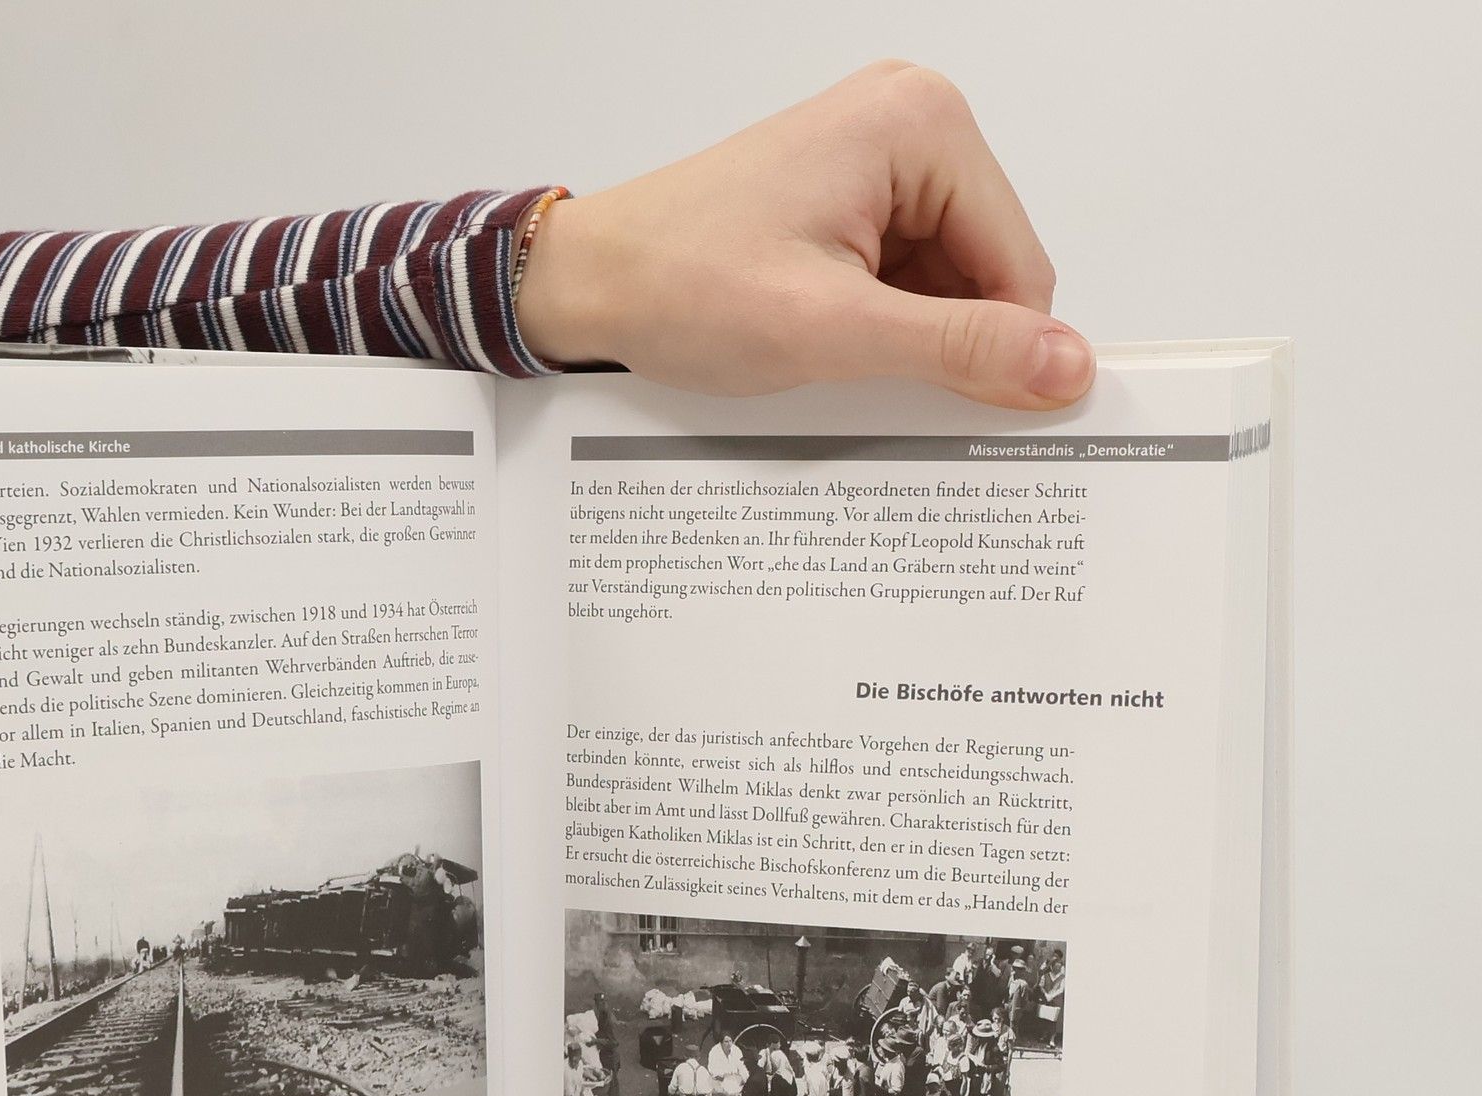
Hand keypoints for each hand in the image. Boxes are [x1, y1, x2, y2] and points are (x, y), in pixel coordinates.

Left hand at [516, 60, 1091, 408]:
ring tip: (826, 354)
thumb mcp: (833, 330)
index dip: (999, 350)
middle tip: (863, 377)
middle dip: (941, 341)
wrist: (587, 282)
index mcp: (921, 125)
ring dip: (903, 340)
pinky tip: (824, 346)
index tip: (966, 413)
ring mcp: (877, 162)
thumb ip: (958, 349)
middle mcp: (908, 124)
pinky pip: (903, 281)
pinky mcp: (847, 200)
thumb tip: (1065, 365)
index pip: (1021, 264)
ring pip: (946, 286)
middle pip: (988, 272)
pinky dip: (878, 329)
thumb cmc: (680, 282)